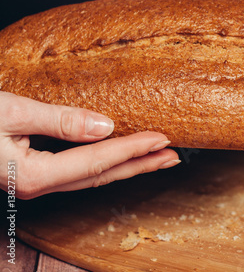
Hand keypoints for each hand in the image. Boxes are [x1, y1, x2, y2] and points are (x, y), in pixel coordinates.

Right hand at [0, 92, 179, 198]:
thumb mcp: (10, 112)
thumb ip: (59, 121)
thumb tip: (105, 126)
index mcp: (34, 174)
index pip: (98, 161)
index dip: (134, 150)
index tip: (164, 140)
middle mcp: (38, 184)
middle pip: (103, 174)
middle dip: (141, 165)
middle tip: (174, 155)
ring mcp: (36, 182)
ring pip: (94, 175)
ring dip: (129, 165)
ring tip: (158, 157)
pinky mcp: (33, 172)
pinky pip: (80, 170)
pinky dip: (106, 162)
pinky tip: (120, 156)